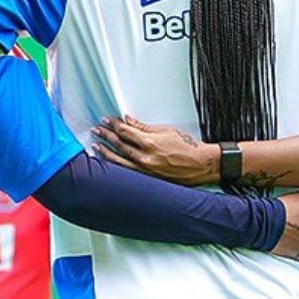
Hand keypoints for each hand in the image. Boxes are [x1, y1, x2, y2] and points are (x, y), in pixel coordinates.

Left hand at [92, 115, 217, 185]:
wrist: (201, 165)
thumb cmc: (189, 147)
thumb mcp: (166, 131)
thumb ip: (144, 127)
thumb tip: (128, 120)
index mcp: (150, 143)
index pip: (125, 131)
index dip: (114, 124)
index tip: (107, 120)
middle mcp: (145, 158)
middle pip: (119, 145)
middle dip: (106, 136)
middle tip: (97, 130)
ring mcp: (145, 170)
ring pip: (119, 161)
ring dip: (106, 152)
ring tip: (96, 146)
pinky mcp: (148, 179)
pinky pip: (127, 172)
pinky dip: (116, 166)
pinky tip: (109, 162)